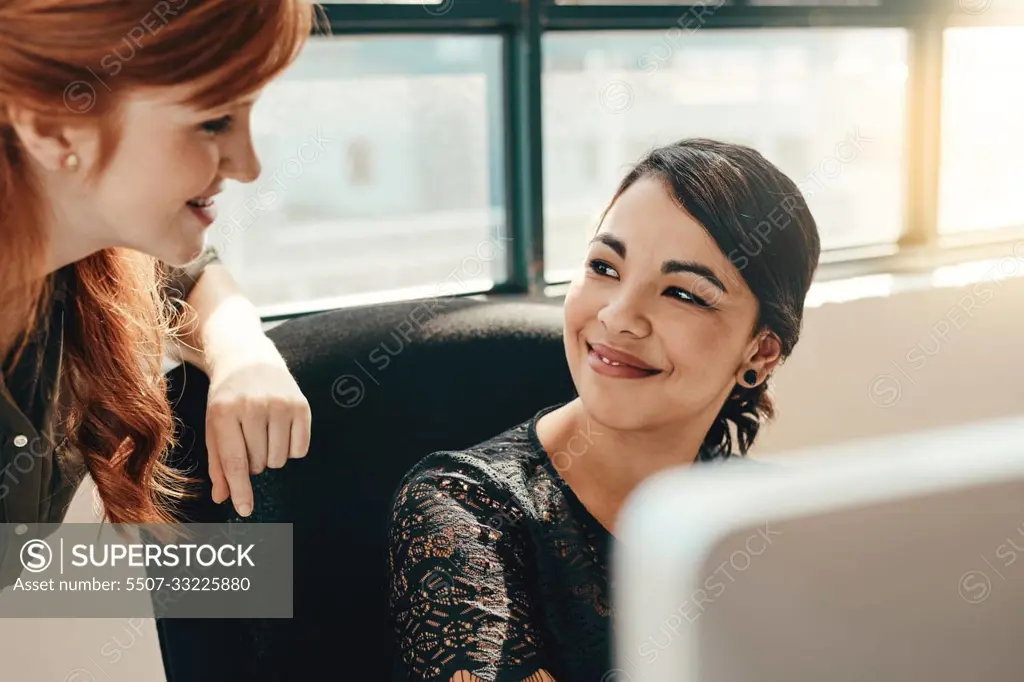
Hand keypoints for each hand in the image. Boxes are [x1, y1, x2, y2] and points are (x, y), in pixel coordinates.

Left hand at [204, 342, 310, 516]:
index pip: (235, 462)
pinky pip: (299, 450)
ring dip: (271, 456)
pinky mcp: (301, 405)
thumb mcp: (214, 427)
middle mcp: (253, 406)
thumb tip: (223, 498)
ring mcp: (280, 404)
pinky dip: (290, 448)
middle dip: (253, 462)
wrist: (248, 359)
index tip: (245, 510)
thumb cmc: (227, 399)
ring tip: (264, 433)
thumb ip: (218, 463)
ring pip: (279, 459)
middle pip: (258, 464)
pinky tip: (281, 430)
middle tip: (248, 439)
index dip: (241, 490)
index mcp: (224, 413)